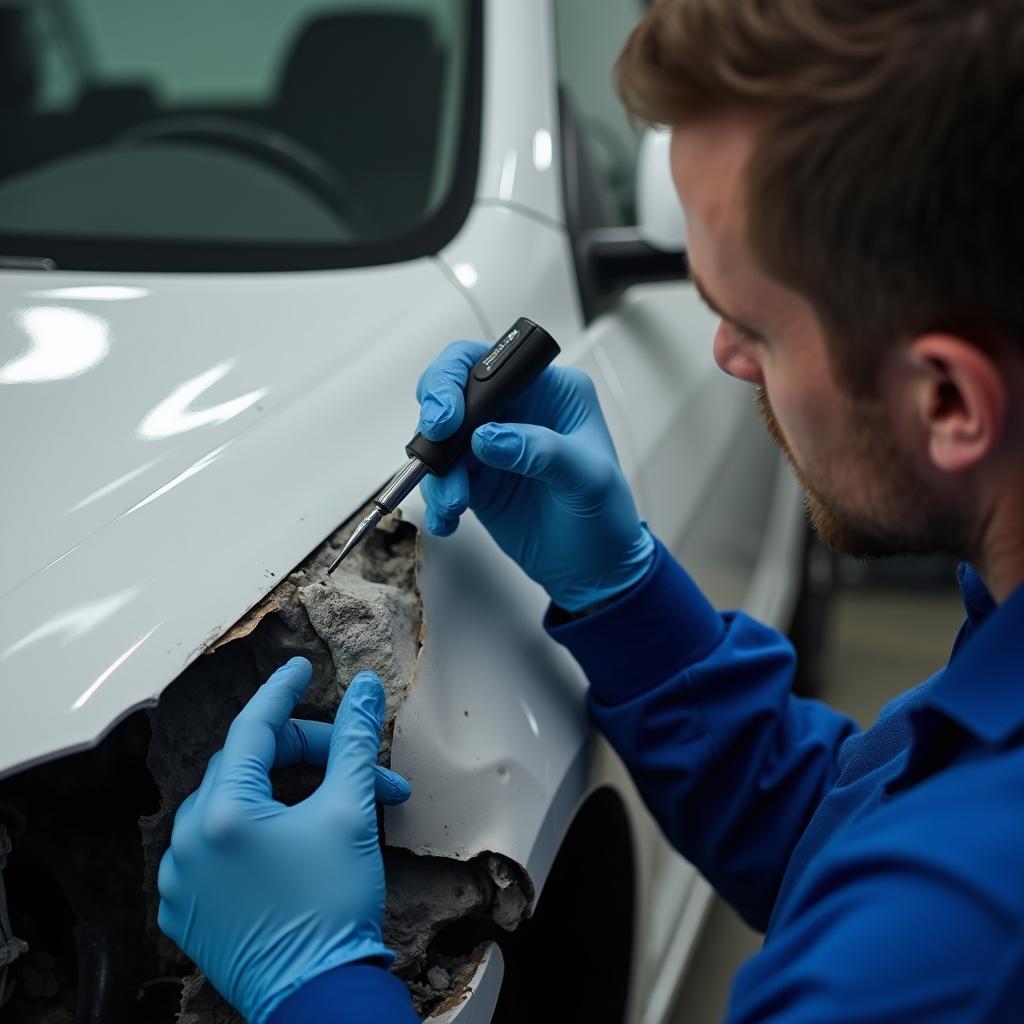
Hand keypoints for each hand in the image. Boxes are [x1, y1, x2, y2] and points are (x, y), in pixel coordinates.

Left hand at [157, 658, 410, 1023]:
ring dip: (280, 792)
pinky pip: (213, 845)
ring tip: (329, 805)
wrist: (320, 998)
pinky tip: (289, 838)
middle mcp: (187, 843)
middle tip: (352, 763)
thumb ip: (353, 742)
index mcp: (222, 814)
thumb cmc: (334, 911)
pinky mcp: (185, 909)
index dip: (281, 692)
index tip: (298, 667)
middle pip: (246, 766)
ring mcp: (181, 880)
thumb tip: (363, 690)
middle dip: (304, 755)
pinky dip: (251, 829)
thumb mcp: (350, 813)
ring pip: (229, 804)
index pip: (252, 728)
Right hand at [416, 341, 654, 611]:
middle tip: (435, 452)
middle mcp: (517, 409)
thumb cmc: (606, 517)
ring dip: (437, 471)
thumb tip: (489, 438)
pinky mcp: (475, 478)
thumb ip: (542, 452)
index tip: (448, 416)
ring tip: (455, 503)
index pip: (492, 362)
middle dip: (434, 420)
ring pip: (439, 438)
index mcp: (550, 390)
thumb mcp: (589, 480)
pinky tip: (450, 518)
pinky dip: (436, 498)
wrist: (595, 570)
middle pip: (452, 390)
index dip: (457, 378)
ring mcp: (491, 444)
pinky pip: (440, 478)